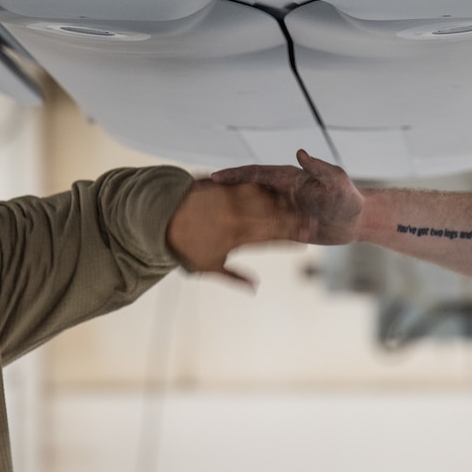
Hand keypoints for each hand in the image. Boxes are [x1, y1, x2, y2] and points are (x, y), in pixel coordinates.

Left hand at [165, 179, 302, 284]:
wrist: (158, 219)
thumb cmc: (183, 247)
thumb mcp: (207, 266)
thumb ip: (233, 276)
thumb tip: (255, 288)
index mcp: (237, 237)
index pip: (272, 238)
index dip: (291, 239)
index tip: (306, 240)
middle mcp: (237, 216)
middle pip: (275, 216)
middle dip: (296, 219)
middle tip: (314, 219)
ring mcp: (231, 198)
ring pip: (266, 198)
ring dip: (285, 201)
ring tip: (301, 204)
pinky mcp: (225, 185)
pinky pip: (250, 182)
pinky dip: (265, 186)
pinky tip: (276, 188)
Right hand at [209, 151, 363, 244]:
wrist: (358, 220)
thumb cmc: (349, 197)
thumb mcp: (335, 181)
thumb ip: (318, 169)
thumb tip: (300, 153)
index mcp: (289, 179)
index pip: (256, 174)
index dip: (234, 175)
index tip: (213, 177)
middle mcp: (282, 193)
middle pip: (248, 191)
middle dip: (226, 191)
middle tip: (200, 195)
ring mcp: (283, 209)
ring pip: (253, 210)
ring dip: (233, 212)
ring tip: (208, 218)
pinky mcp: (288, 226)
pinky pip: (264, 228)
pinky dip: (249, 230)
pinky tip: (232, 238)